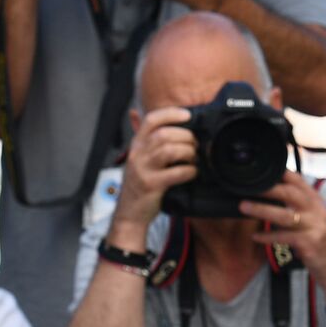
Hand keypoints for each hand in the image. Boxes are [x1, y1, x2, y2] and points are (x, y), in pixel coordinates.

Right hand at [110, 107, 197, 235]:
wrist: (130, 213)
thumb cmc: (139, 184)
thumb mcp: (138, 158)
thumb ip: (145, 138)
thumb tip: (145, 115)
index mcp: (136, 144)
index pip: (151, 119)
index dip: (171, 113)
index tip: (187, 115)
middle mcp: (137, 154)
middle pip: (164, 134)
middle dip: (186, 136)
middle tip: (195, 144)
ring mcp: (143, 169)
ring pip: (169, 150)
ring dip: (188, 152)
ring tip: (193, 158)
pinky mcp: (151, 185)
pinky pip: (175, 173)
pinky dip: (189, 171)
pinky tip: (192, 173)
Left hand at [241, 172, 325, 295]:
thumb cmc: (321, 243)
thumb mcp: (314, 219)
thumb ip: (298, 206)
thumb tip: (272, 194)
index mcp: (316, 201)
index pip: (297, 180)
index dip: (279, 172)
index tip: (259, 170)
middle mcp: (317, 211)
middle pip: (290, 193)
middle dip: (267, 188)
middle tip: (246, 186)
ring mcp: (314, 227)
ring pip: (284, 215)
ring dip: (261, 210)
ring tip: (243, 207)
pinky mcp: (309, 244)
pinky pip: (284, 237)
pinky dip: (267, 236)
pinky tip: (255, 236)